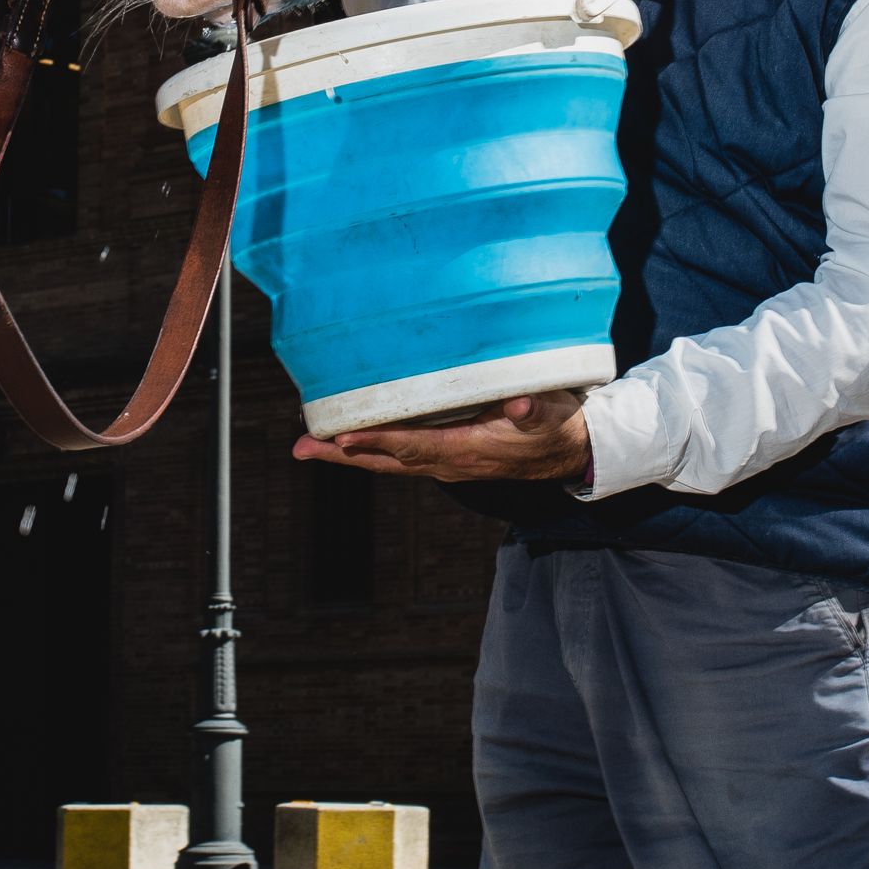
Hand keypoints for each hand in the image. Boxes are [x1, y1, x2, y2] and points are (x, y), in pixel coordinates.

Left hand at [293, 390, 589, 482]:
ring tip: (307, 447)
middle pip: (387, 461)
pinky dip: (367, 451)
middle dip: (343, 455)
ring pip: (387, 462)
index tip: (342, 438)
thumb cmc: (555, 426)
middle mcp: (449, 462)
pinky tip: (345, 442)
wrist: (567, 453)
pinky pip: (397, 458)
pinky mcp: (444, 456)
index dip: (377, 443)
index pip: (414, 447)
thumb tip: (521, 405)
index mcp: (469, 450)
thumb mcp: (551, 414)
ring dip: (346, 456)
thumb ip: (534, 409)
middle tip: (301, 448)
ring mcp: (444, 463)